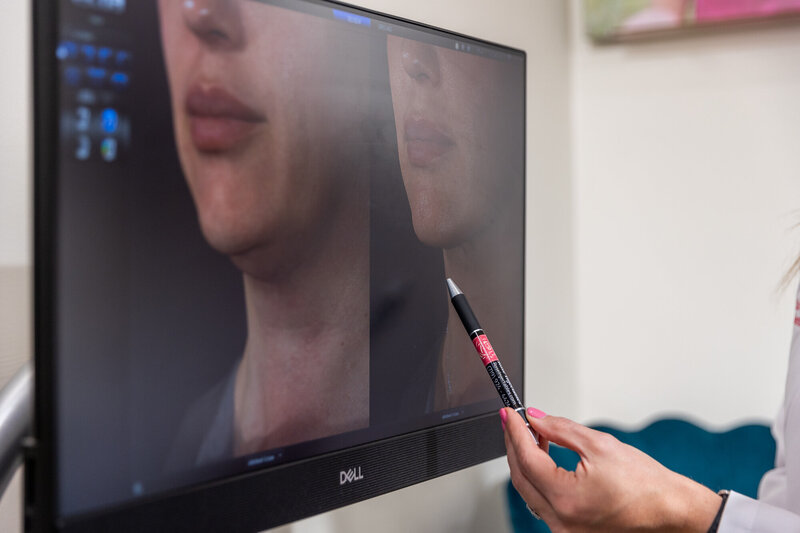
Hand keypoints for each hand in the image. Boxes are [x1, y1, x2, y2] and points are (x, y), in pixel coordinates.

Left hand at [501, 407, 721, 532]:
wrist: (671, 510)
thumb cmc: (645, 484)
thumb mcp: (600, 445)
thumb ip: (560, 429)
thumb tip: (535, 419)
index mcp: (567, 500)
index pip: (526, 459)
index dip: (515, 432)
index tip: (509, 414)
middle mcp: (561, 521)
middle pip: (520, 477)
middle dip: (514, 445)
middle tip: (513, 421)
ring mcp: (564, 530)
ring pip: (529, 490)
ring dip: (525, 461)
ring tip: (531, 434)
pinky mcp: (570, 531)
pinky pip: (542, 501)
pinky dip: (539, 477)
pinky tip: (543, 456)